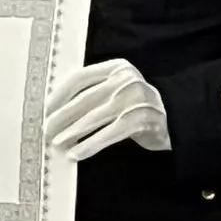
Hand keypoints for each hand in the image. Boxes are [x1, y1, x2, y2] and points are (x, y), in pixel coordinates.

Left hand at [44, 59, 170, 160]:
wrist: (175, 119)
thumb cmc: (136, 106)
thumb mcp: (118, 90)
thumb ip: (94, 91)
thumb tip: (55, 108)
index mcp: (116, 67)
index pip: (80, 77)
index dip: (59, 94)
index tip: (44, 109)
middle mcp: (126, 79)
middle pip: (85, 98)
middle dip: (62, 116)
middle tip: (46, 130)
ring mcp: (136, 98)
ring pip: (96, 116)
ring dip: (73, 132)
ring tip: (58, 143)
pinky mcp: (144, 119)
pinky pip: (111, 133)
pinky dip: (91, 144)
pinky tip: (77, 153)